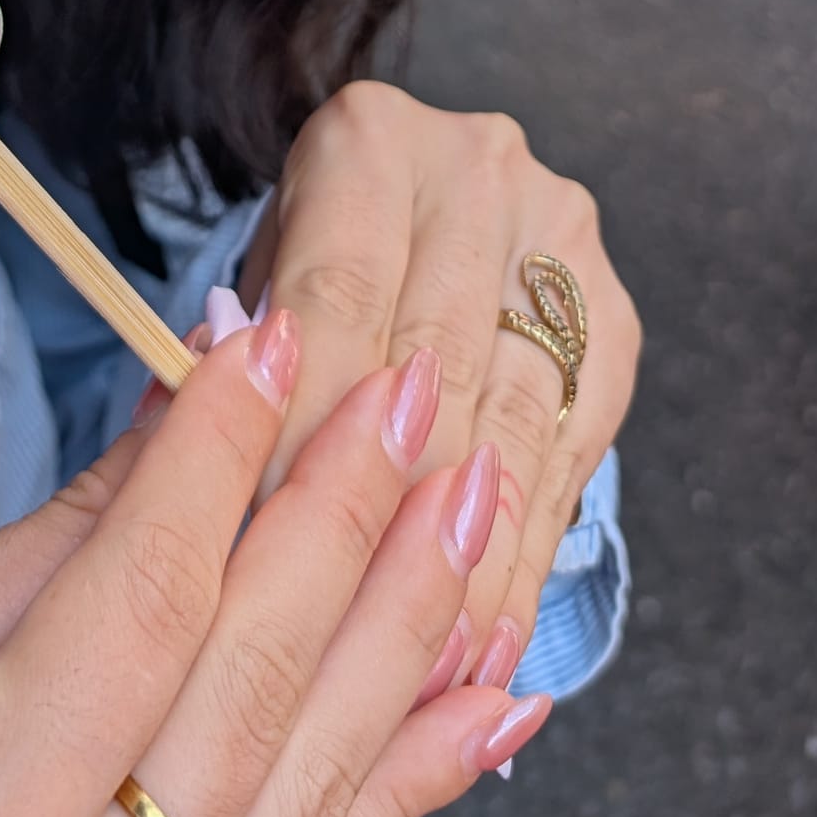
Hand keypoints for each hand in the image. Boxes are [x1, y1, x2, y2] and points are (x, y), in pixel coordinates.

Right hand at [0, 320, 547, 816]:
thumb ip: (63, 549)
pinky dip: (417, 776)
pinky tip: (494, 693)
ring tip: (471, 490)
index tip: (270, 334)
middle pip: (251, 682)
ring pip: (318, 777)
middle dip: (344, 513)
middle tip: (408, 381)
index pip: (142, 602)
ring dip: (411, 623)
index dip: (218, 454)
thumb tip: (195, 406)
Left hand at [242, 82, 639, 690]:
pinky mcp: (612, 320)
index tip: (264, 545)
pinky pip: (566, 462)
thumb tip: (204, 456)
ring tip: (423, 674)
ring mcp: (561, 241)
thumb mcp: (256, 277)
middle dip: (384, 512)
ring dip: (467, 562)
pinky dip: (521, 564)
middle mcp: (479, 170)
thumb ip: (240, 355)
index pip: (336, 299)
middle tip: (337, 640)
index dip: (300, 427)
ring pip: (510, 425)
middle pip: (431, 365)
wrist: (419, 206)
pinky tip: (487, 645)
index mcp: (370, 142)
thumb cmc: (310, 257)